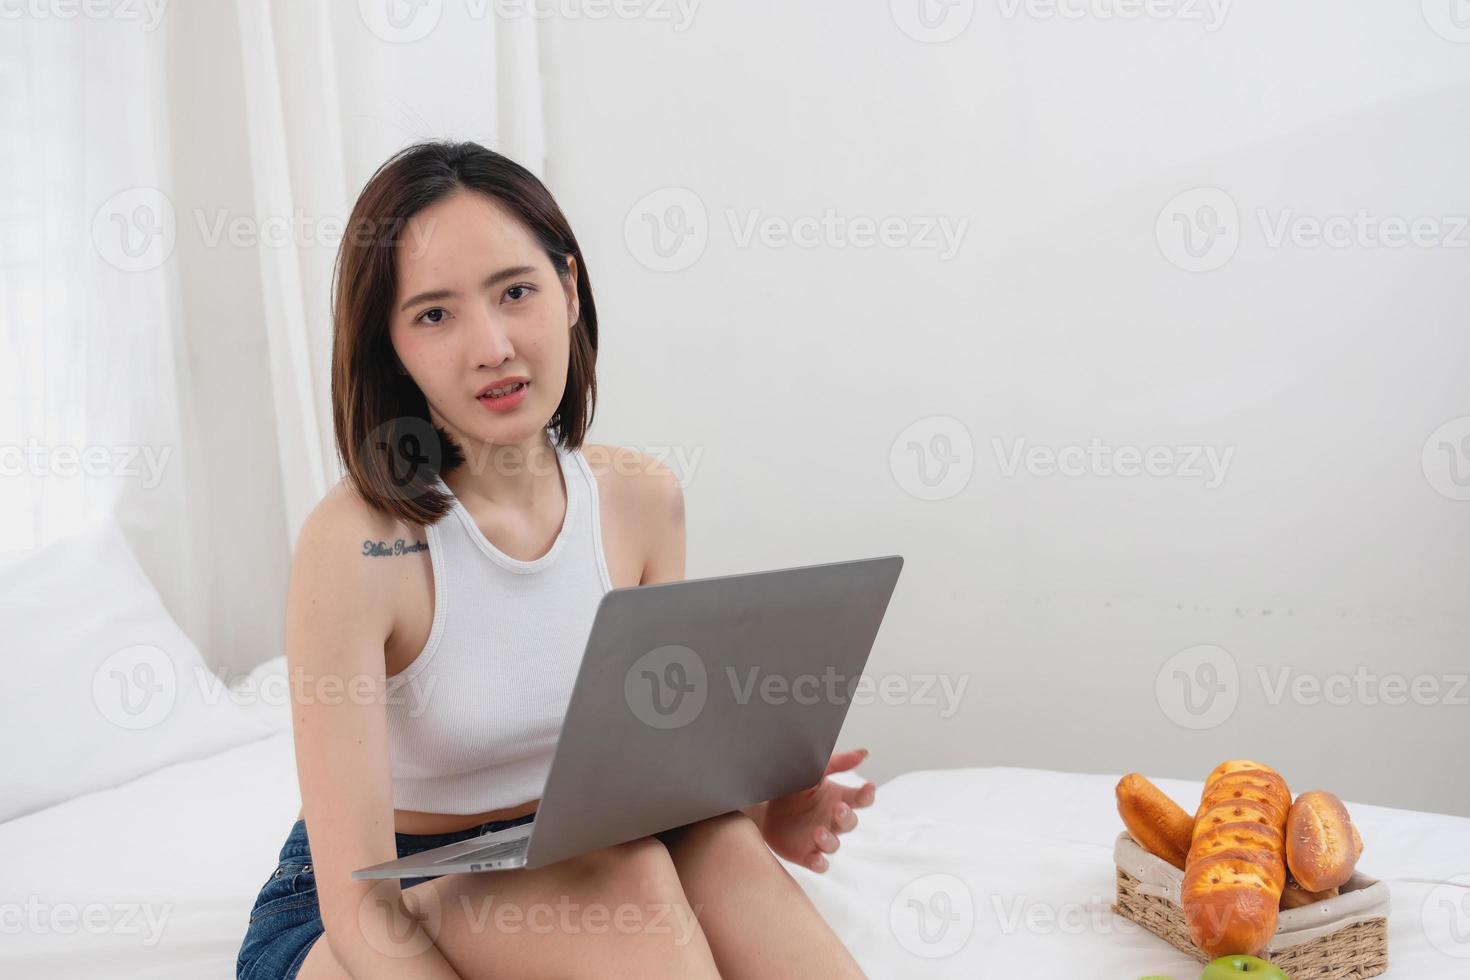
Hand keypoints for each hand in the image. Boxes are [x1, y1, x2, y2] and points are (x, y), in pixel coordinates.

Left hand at [759, 747, 876, 872]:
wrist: (764, 803)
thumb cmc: (795, 785)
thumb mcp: (814, 770)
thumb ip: (838, 762)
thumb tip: (864, 753)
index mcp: (839, 798)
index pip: (860, 798)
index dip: (866, 794)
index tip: (868, 787)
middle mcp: (832, 820)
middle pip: (849, 822)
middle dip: (847, 817)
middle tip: (838, 808)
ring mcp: (820, 838)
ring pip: (834, 845)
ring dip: (829, 840)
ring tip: (818, 831)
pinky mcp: (807, 854)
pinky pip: (819, 864)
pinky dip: (820, 864)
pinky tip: (816, 859)